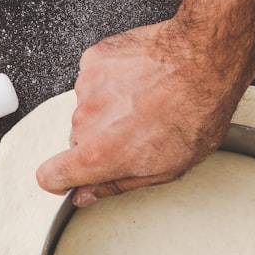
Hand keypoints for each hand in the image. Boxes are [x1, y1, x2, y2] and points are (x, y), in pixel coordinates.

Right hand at [36, 19, 251, 206]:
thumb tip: (86, 195)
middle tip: (137, 129)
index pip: (49, 176)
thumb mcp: (165, 169)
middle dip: (100, 139)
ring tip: (145, 101)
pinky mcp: (94, 60)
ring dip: (109, 107)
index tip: (73, 175)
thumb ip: (117, 185)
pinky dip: (112, 80)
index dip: (60, 178)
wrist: (206, 60)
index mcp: (99, 156)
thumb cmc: (195, 114)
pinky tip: (140, 80)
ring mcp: (87, 87)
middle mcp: (86, 122)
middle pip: (77, 140)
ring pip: (88, 108)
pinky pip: (94, 78)